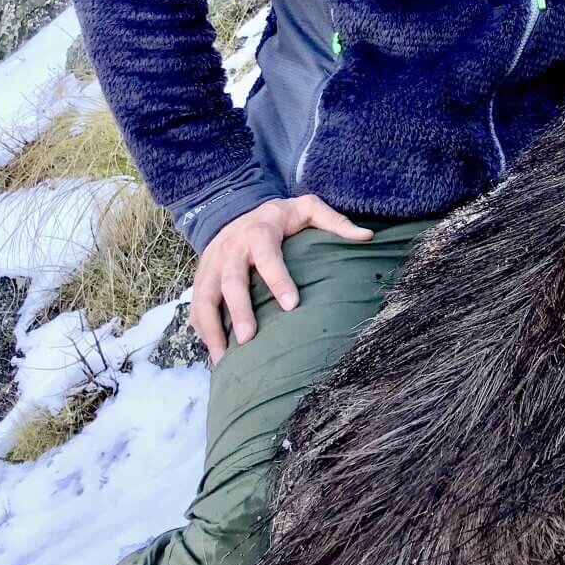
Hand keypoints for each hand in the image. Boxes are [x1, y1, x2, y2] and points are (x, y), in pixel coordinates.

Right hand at [190, 194, 373, 363]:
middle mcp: (231, 249)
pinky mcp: (201, 279)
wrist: (234, 207)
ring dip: (212, 328)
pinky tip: (215, 354)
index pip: (268, 257)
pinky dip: (201, 331)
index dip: (278, 279)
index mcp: (259, 232)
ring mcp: (211, 265)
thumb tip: (367, 236)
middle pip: (231, 281)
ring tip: (224, 357)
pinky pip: (197, 307)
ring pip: (205, 297)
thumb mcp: (307, 208)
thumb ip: (334, 221)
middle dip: (239, 310)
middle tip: (249, 338)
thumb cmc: (279, 216)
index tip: (292, 305)